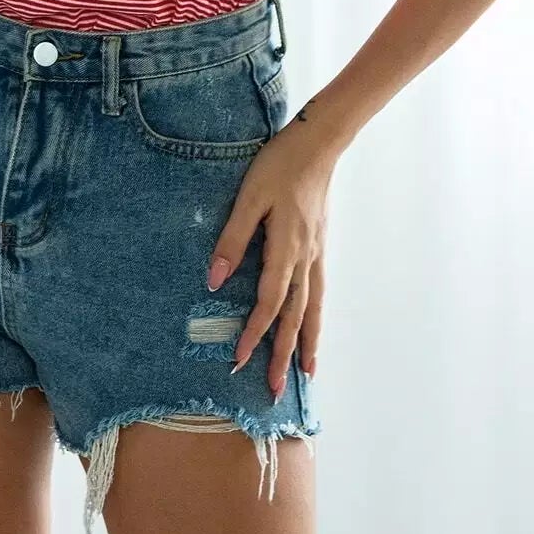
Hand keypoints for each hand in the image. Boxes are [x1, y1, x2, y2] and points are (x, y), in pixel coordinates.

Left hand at [205, 114, 336, 398]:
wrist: (318, 143)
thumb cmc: (279, 165)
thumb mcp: (249, 197)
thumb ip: (231, 238)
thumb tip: (213, 280)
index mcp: (285, 248)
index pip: (268, 302)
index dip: (254, 332)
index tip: (239, 359)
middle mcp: (305, 258)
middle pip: (294, 316)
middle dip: (282, 354)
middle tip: (275, 390)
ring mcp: (316, 254)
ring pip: (312, 308)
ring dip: (306, 343)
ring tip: (306, 374)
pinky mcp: (320, 246)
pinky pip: (319, 293)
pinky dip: (317, 318)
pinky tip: (314, 328)